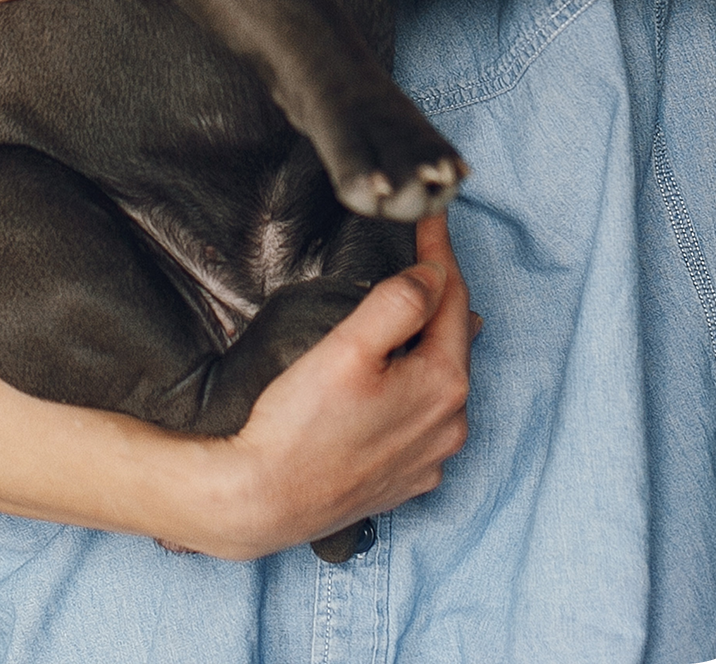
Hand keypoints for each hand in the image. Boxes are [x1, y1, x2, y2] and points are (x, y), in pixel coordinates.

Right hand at [220, 214, 476, 556]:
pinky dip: (414, 386)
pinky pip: (422, 419)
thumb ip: (399, 303)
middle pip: (452, 340)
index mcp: (443, 386)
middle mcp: (450, 426)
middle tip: (423, 250)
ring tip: (411, 304)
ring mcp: (429, 459)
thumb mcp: (348, 348)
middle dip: (439, 294)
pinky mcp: (405, 480)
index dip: (440, 250)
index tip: (431, 213)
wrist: (261, 502)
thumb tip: (433, 274)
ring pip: (438, 381)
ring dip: (428, 341)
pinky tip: (393, 377)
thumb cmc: (298, 426)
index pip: (454, 298)